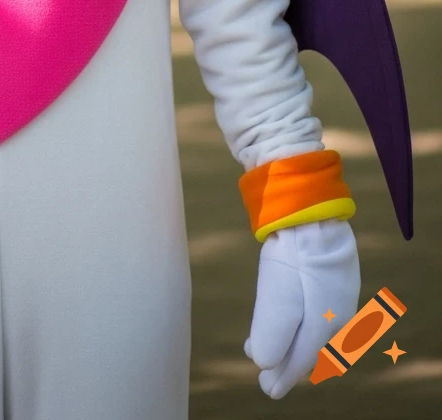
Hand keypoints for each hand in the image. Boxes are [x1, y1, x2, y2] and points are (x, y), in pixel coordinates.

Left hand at [244, 219, 359, 398]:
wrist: (311, 211)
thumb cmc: (293, 256)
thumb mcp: (277, 297)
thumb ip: (272, 334)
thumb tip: (264, 363)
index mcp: (326, 324)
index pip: (302, 360)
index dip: (284, 376)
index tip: (267, 389)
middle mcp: (338, 315)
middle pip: (310, 348)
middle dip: (285, 360)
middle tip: (262, 370)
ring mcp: (340, 294)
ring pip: (313, 329)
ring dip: (289, 341)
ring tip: (263, 345)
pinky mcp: (335, 276)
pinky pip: (318, 311)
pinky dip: (299, 322)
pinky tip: (288, 317)